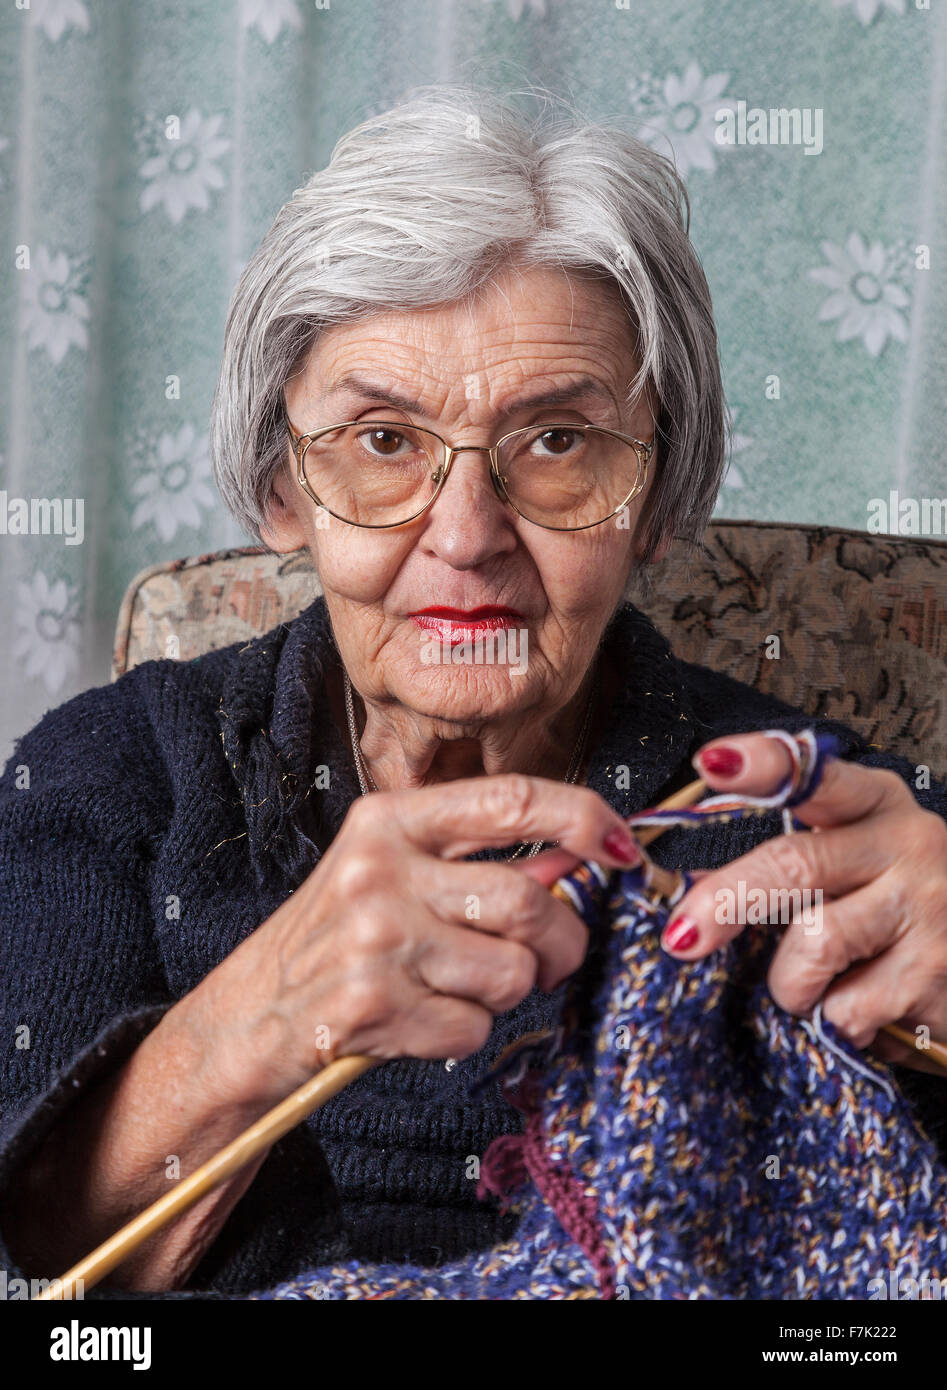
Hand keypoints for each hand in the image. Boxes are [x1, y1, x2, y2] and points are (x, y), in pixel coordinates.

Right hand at [187, 775, 642, 1107]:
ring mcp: (375, 939)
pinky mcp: (372, 1007)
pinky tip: (422, 1021)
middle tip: (553, 958)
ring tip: (462, 988)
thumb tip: (584, 848)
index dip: (585, 818)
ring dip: (506, 994)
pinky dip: (463, 1034)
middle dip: (562, 941)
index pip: (512, 798)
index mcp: (390, 818)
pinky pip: (473, 1029)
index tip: (625, 845)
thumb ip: (475, 855)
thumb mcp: (393, 868)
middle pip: (528, 900)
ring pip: (512, 973)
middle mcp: (381, 869)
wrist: (250, 1012)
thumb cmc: (337, 934)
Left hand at [658, 733, 946, 1075]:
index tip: (713, 761)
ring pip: (813, 945)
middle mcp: (907, 845)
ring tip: (813, 990)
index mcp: (876, 805)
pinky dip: (836, 1021)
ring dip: (791, 984)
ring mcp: (928, 909)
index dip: (763, 767)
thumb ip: (788, 866)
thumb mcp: (852, 868)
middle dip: (725, 902)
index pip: (816, 776)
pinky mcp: (934, 976)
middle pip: (794, 864)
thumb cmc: (898, 912)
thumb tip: (692, 887)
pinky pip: (845, 1008)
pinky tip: (864, 1012)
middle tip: (681, 939)